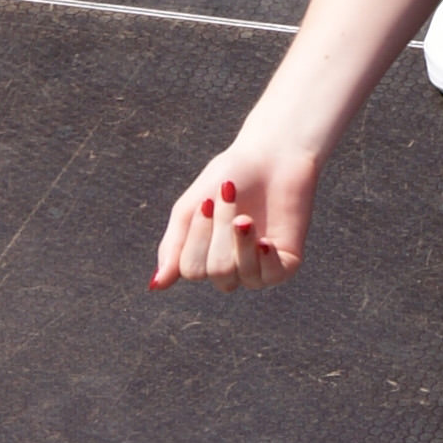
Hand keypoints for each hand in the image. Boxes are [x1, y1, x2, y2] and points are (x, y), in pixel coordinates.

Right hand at [151, 141, 320, 292]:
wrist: (272, 155)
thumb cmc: (229, 177)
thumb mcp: (190, 208)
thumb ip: (173, 247)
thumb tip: (156, 286)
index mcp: (205, 257)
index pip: (191, 270)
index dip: (197, 237)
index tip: (207, 202)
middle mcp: (231, 268)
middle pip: (217, 272)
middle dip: (220, 232)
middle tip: (229, 199)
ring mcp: (259, 268)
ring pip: (241, 275)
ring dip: (241, 240)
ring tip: (246, 216)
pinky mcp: (286, 263)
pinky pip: (271, 277)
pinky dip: (265, 258)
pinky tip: (264, 241)